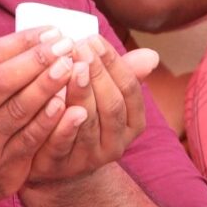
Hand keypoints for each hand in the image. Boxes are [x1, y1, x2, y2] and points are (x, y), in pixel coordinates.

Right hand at [0, 6, 80, 204]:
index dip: (20, 42)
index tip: (50, 30)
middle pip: (2, 82)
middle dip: (37, 61)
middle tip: (67, 44)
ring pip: (18, 111)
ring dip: (47, 87)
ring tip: (72, 66)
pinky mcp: (1, 167)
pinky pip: (29, 140)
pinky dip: (48, 122)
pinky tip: (67, 103)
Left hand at [24, 34, 157, 184]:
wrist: (54, 163)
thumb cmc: (82, 119)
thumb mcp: (103, 97)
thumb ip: (121, 75)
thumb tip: (151, 55)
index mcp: (132, 124)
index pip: (129, 89)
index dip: (113, 63)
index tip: (94, 39)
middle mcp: (116, 144)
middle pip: (112, 105)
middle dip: (97, 73)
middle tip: (79, 46)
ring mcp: (90, 158)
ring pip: (89, 123)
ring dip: (80, 93)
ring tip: (68, 66)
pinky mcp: (61, 166)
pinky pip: (63, 144)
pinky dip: (61, 123)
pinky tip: (54, 100)